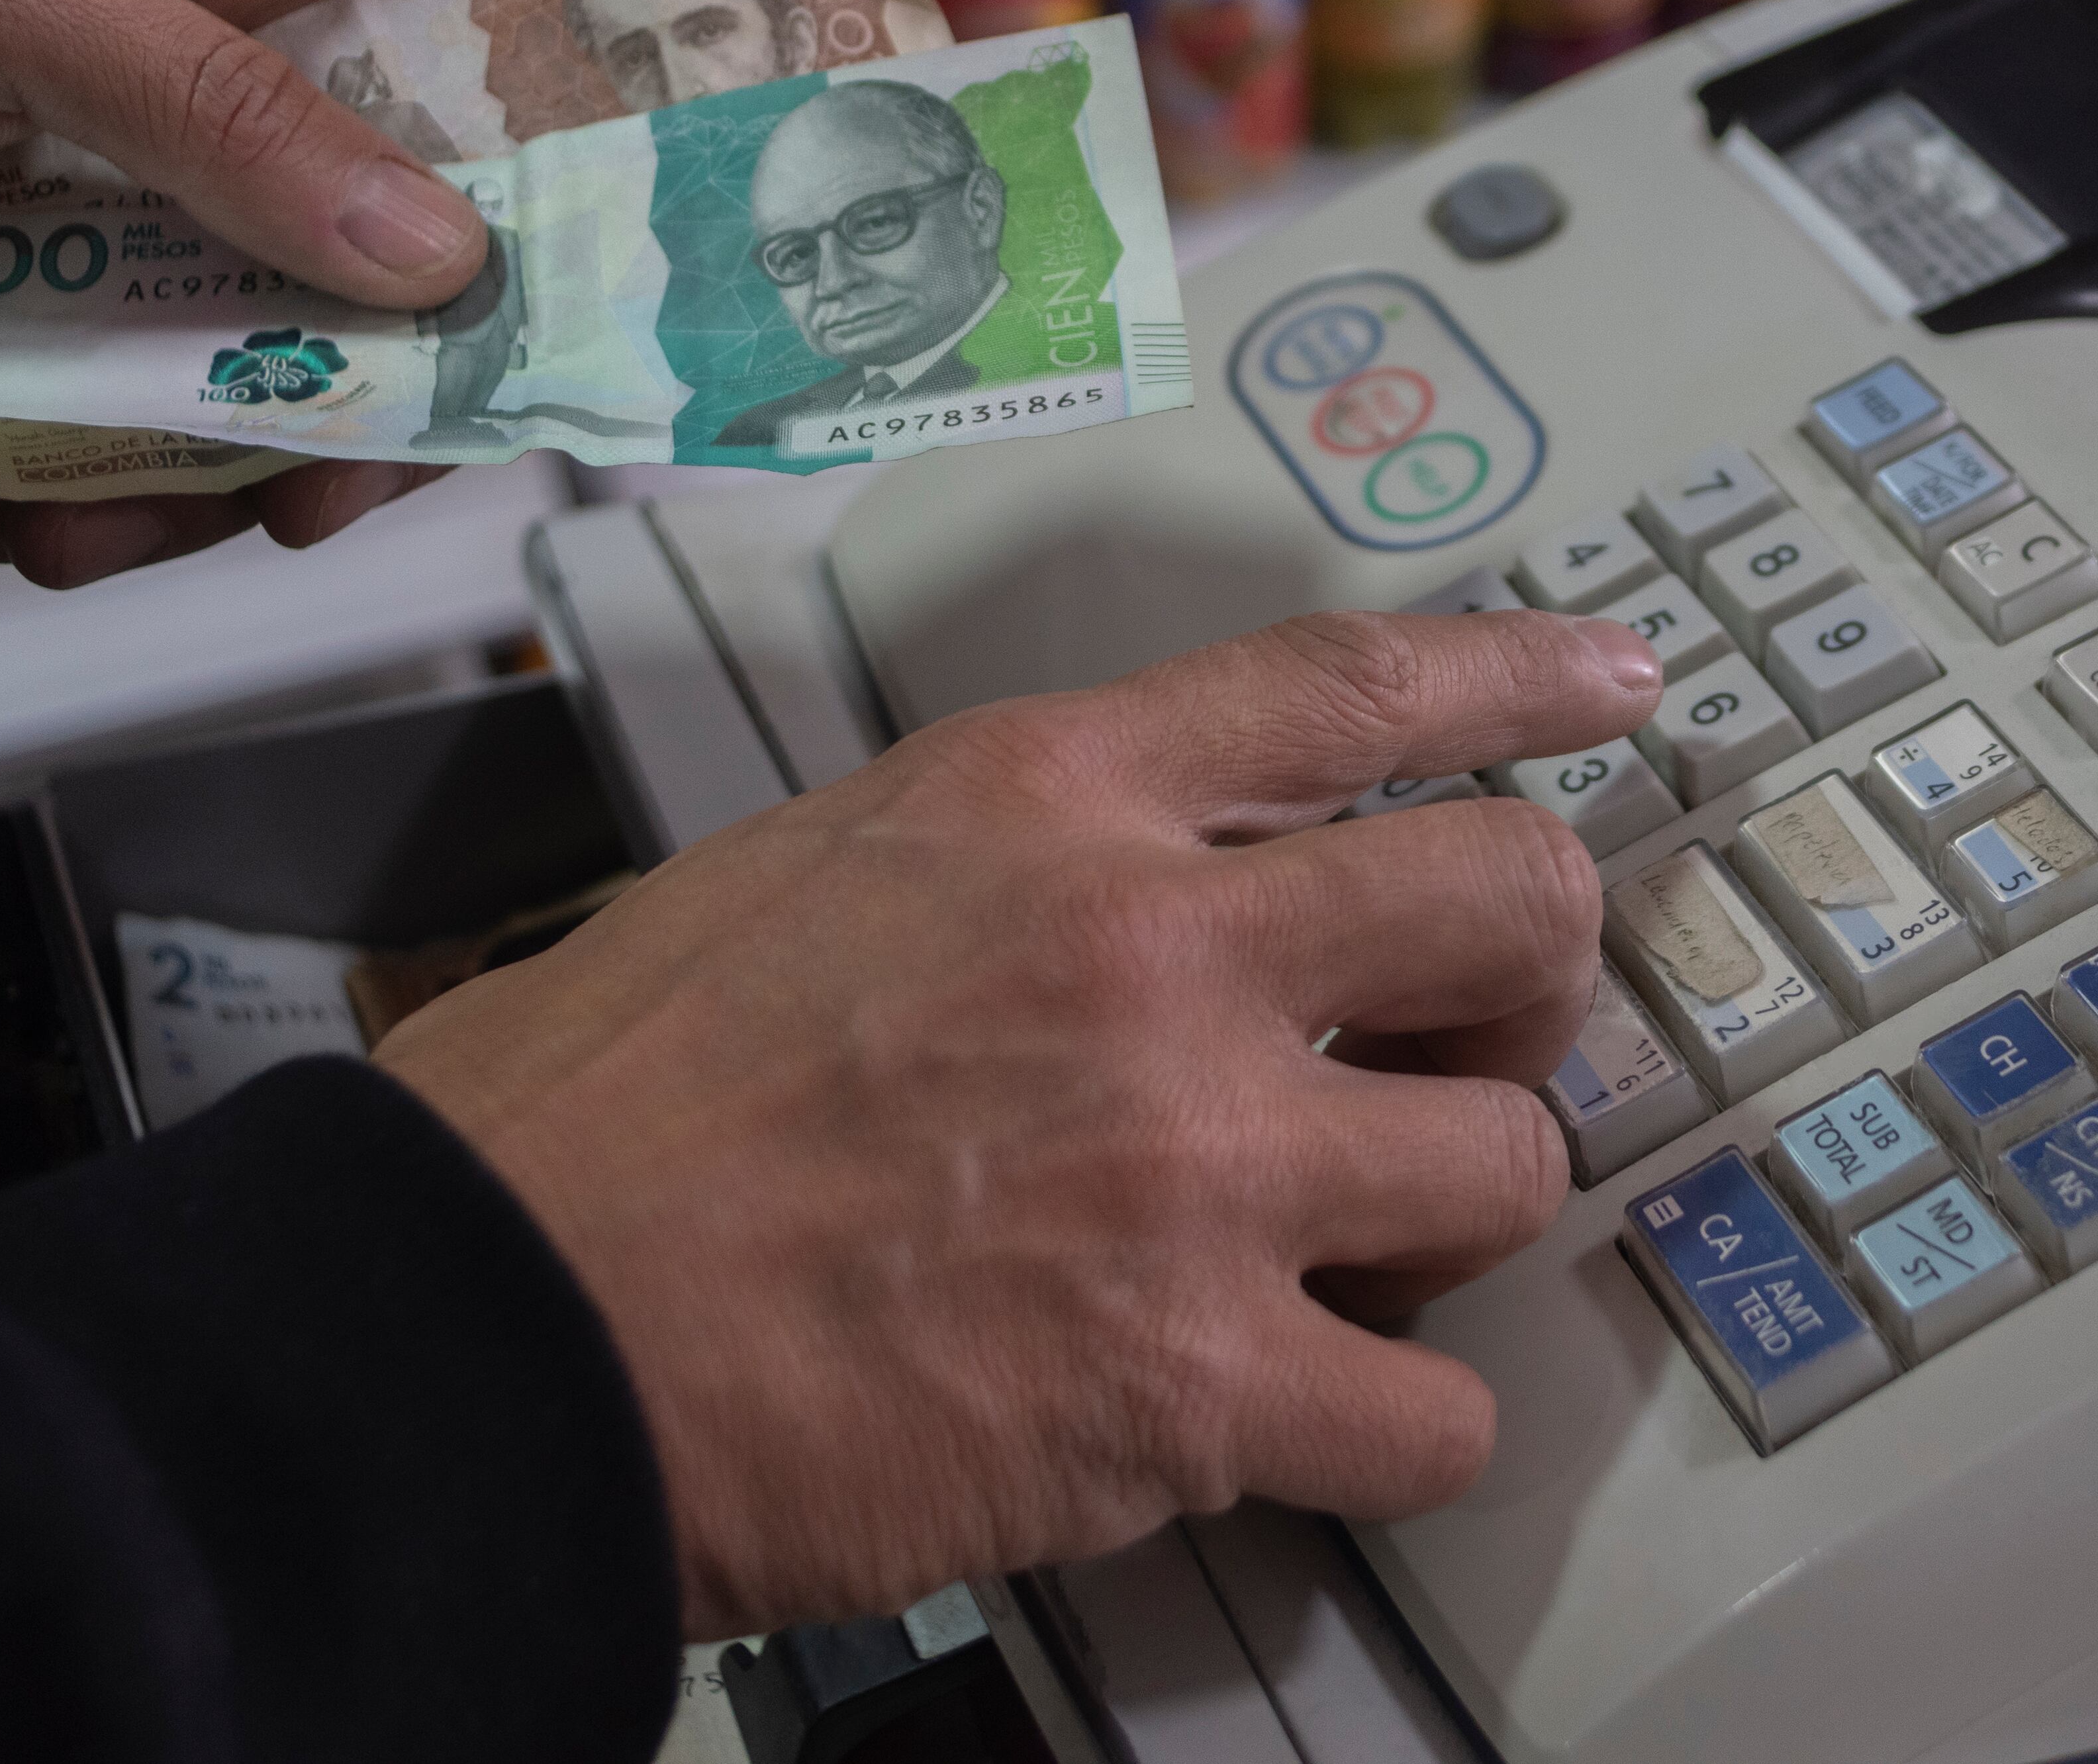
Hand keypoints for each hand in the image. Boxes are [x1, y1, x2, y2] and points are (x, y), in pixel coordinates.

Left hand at [0, 0, 646, 586]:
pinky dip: (145, 492)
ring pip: (349, 329)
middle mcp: (252, 36)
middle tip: (501, 396)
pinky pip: (193, 415)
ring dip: (302, 438)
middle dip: (497, 304)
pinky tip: (66, 507)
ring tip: (220, 491)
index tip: (805, 105)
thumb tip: (423, 245)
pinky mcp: (90, 307)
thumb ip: (210, 102)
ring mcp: (178, 181)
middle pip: (488, 167)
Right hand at [376, 607, 1666, 1636]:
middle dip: (1534, 977)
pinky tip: (1329, 1415)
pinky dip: (1410, 1424)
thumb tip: (1164, 879)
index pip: (1355, 683)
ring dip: (1455, 1214)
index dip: (1522, 674)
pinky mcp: (1186, 1385)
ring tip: (1347, 1248)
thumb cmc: (599, 1116)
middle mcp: (1153, 954)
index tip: (1617, 687)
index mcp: (1047, 803)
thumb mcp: (816, 870)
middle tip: (1469, 1040)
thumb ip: (1026, 854)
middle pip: (1512, 903)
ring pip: (1511, 1164)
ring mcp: (1191, 1171)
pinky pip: (1440, 1412)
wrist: (481, 1332)